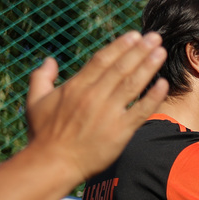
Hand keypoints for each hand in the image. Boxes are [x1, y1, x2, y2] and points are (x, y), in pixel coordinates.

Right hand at [25, 31, 167, 179]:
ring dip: (148, 67)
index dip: (120, 46)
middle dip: (139, 50)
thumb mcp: (35, 101)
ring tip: (161, 52)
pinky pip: (140, 111)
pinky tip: (163, 84)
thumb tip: (49, 61)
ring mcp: (108, 113)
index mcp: (76, 87)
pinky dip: (152, 97)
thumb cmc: (44, 135)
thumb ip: (41, 78)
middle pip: (120, 68)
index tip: (134, 35)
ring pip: (132, 84)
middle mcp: (94, 96)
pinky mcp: (120, 131)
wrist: (54, 163)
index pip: (102, 60)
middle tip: (155, 37)